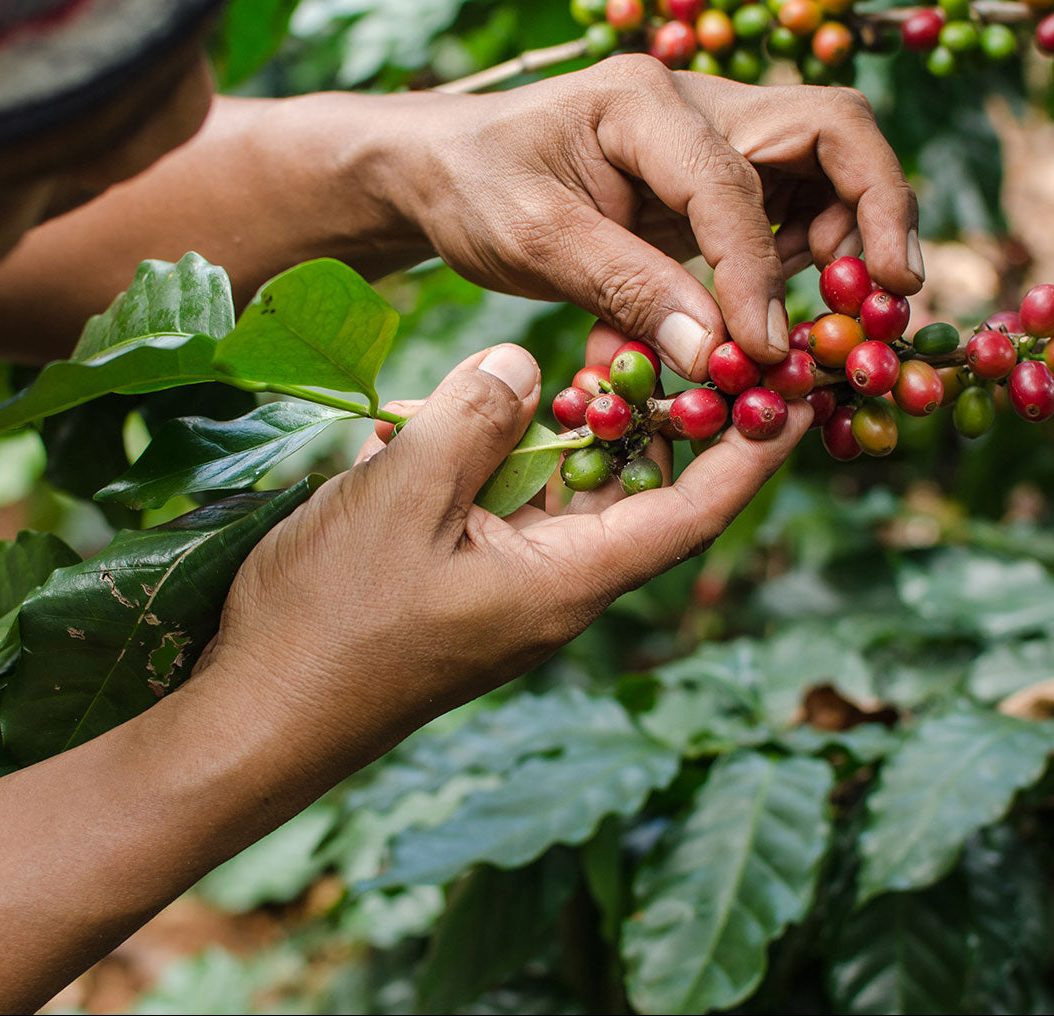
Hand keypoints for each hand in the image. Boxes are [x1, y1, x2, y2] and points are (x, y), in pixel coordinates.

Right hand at [201, 341, 810, 771]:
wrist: (254, 716)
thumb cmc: (330, 618)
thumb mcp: (403, 496)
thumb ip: (475, 416)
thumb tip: (526, 363)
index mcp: (567, 580)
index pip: (692, 510)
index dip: (751, 451)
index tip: (799, 391)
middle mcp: (554, 587)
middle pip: (640, 494)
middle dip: (663, 417)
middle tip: (676, 337)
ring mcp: (507, 588)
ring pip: (571, 494)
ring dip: (577, 428)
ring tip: (586, 354)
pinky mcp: (462, 583)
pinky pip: (511, 506)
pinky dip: (509, 454)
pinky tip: (474, 410)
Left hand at [389, 57, 920, 376]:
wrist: (442, 170)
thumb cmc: (474, 189)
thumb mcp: (531, 241)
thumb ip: (625, 289)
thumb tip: (720, 355)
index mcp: (643, 102)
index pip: (734, 183)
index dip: (756, 272)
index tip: (762, 350)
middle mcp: (695, 105)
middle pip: (829, 131)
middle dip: (877, 208)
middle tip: (894, 293)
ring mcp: (710, 139)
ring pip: (823, 168)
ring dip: (848, 236)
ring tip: (847, 312)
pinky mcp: (709, 180)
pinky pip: (784, 211)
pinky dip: (798, 261)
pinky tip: (775, 316)